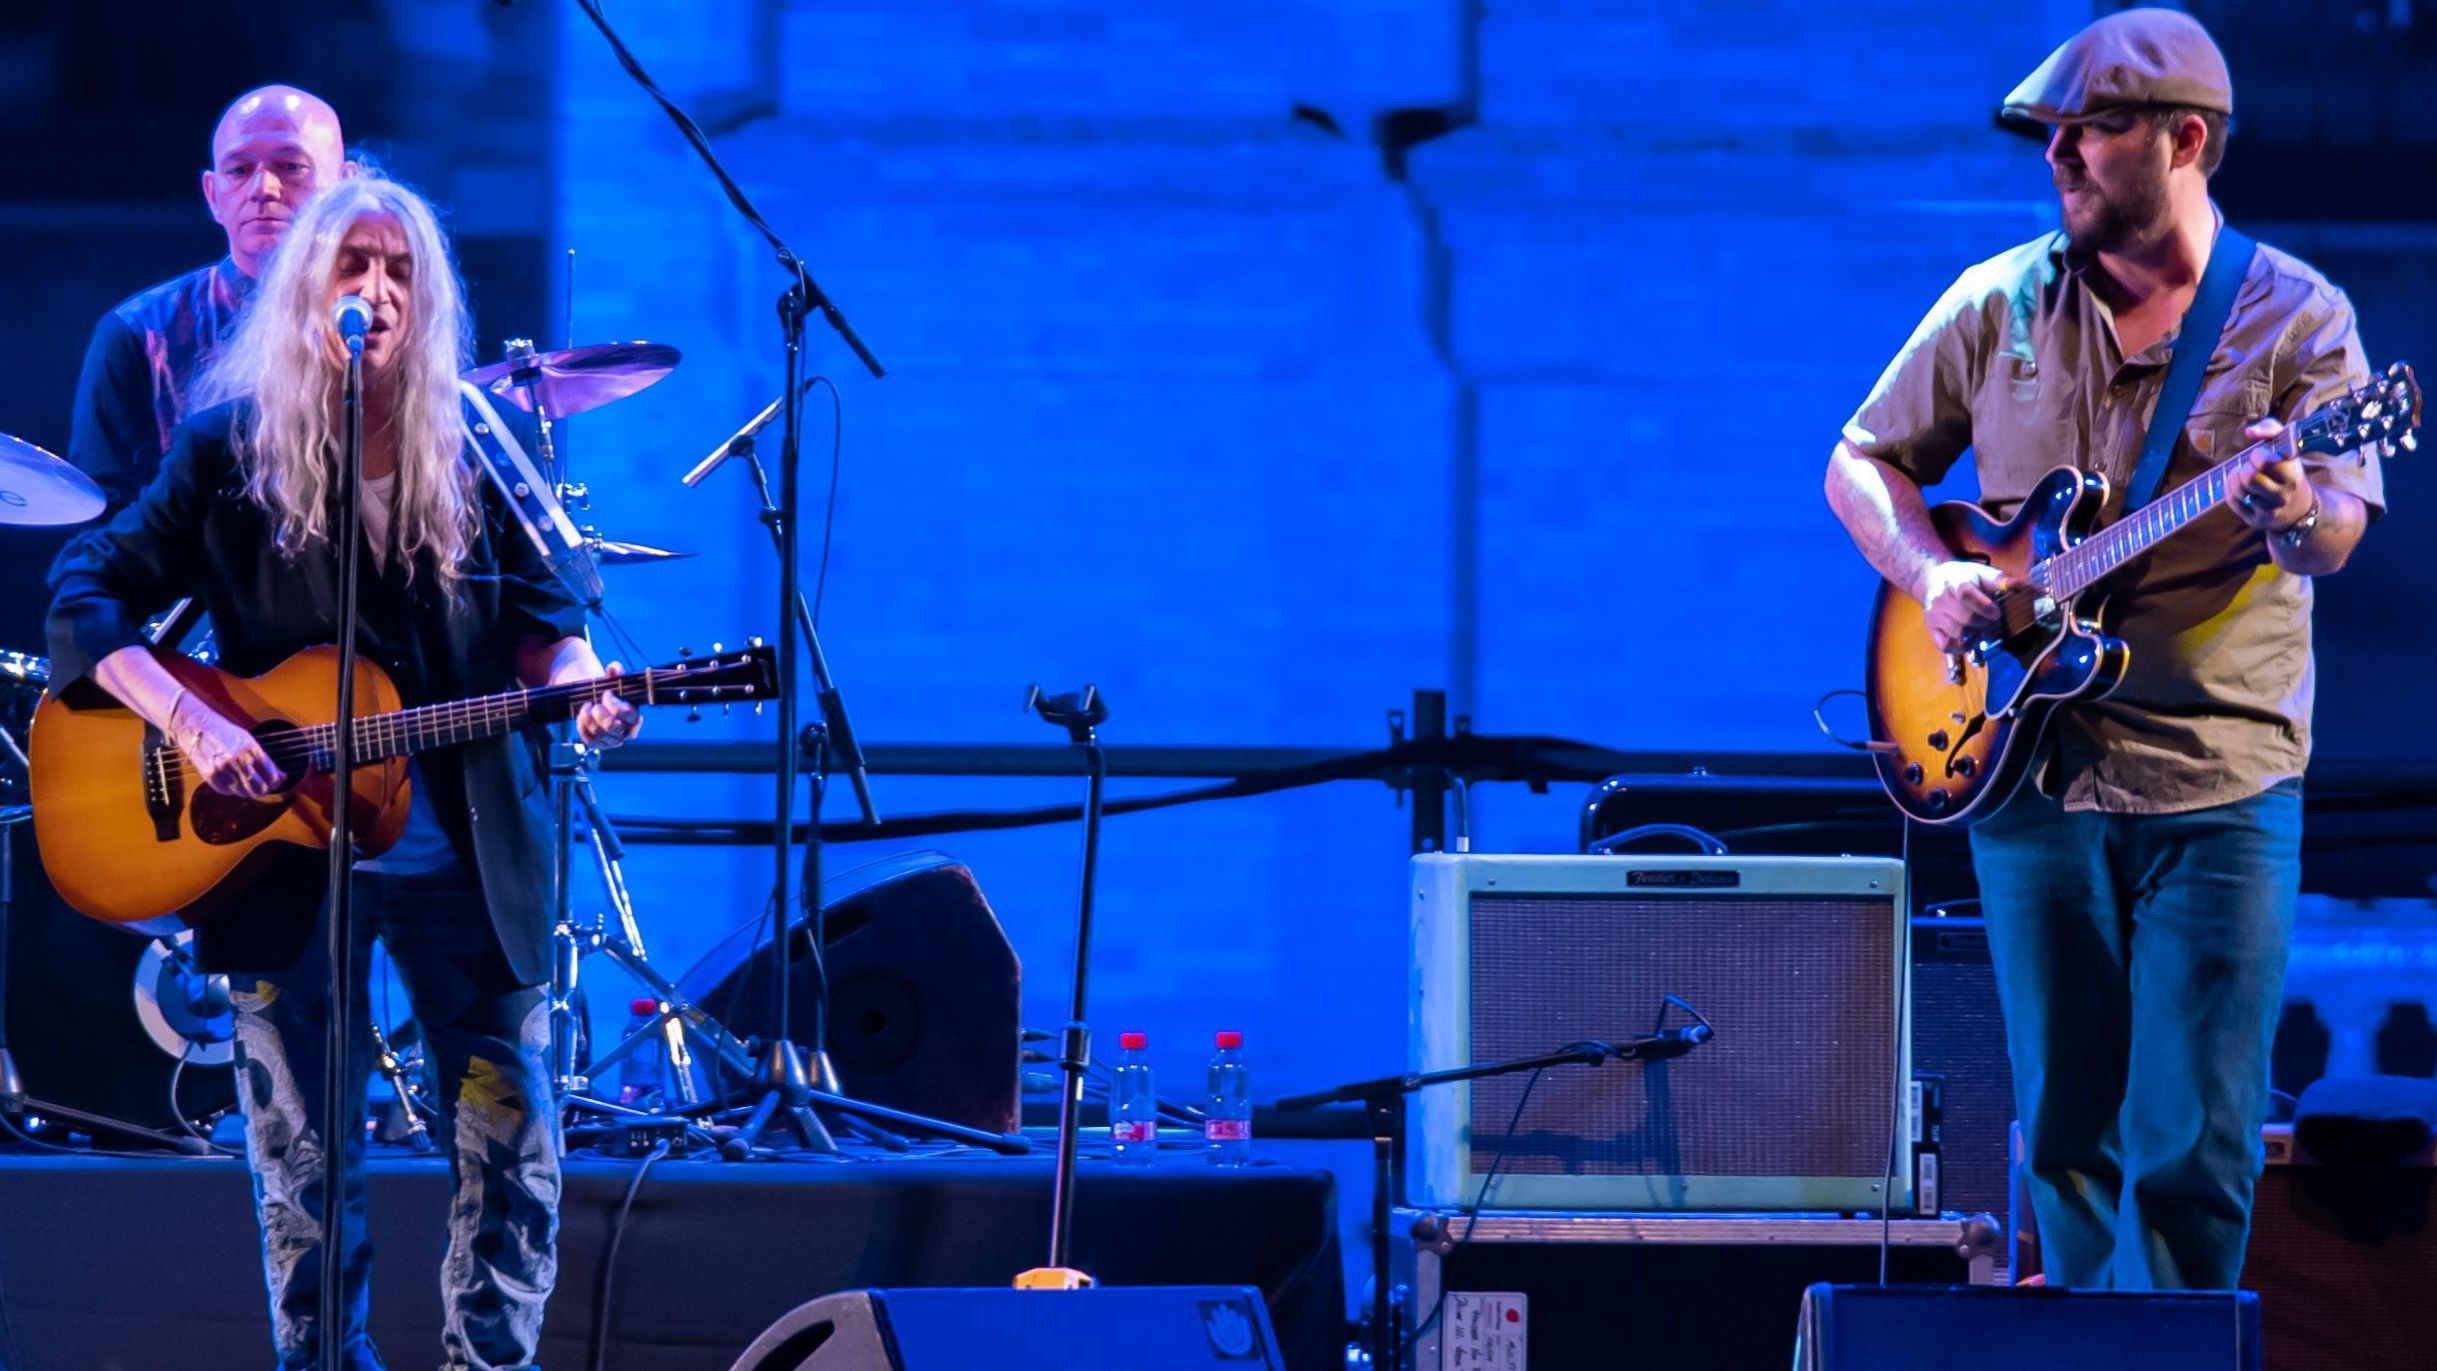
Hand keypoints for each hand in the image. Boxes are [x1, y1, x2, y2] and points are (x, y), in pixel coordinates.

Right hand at [170, 694, 286, 798]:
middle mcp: (238, 761)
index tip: (277, 781)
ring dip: (248, 791)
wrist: (196, 728)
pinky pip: (227, 791)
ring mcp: (223, 770)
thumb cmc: (223, 732)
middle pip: (258, 788)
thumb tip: (280, 776)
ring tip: (247, 783)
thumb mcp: (247, 740)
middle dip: (264, 789)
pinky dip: (232, 789)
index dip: (276, 781)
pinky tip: (232, 779)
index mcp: (251, 749)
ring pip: (243, 792)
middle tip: (264, 787)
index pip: (270, 774)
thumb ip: (263, 758)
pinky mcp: (211, 777)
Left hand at [574, 663, 642, 746]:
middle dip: (600, 714)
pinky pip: (589, 740)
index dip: (614, 703)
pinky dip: (582, 727)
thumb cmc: (609, 692)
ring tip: (585, 707)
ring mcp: (613, 740)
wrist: (597, 700)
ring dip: (588, 719)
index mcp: (635, 715)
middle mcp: (627, 731)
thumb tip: (613, 667)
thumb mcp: (613, 680)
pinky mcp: (600, 744)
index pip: (627, 714)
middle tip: (594, 704)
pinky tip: (582, 716)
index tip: (606, 693)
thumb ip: (616, 672)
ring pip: (599, 734)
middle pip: (613, 728)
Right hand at [1917, 559, 2009, 655]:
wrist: (1934, 577)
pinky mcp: (1931, 628)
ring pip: (1957, 633)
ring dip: (1974, 633)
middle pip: (1964, 618)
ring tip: (1980, 626)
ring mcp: (1933, 615)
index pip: (1965, 595)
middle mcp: (1940, 599)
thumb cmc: (1964, 576)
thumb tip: (2019, 586)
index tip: (1996, 612)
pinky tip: (1969, 638)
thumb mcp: (1981, 572)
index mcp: (1954, 582)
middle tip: (1991, 619)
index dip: (1984, 606)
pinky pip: (1945, 646)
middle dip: (1983, 622)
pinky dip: (1960, 647)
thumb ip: (2000, 580)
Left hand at [2224, 417, 2313, 533]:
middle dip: (2243, 469)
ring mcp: (2270, 510)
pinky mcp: (2257, 520)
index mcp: (2292, 474)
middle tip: (2247, 467)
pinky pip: (2233, 502)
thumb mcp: (2286, 446)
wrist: (2298, 506)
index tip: (2258, 455)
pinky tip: (2236, 486)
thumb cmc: (2286, 469)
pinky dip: (2229, 490)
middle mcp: (2282, 494)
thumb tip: (2249, 432)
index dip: (2257, 455)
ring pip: (2239, 490)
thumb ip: (2270, 429)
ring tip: (2241, 474)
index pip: (2266, 462)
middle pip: (2249, 478)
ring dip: (2234, 478)